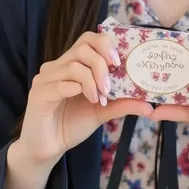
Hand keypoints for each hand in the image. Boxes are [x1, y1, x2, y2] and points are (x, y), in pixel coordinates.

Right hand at [19, 31, 152, 167]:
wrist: (48, 148)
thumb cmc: (72, 124)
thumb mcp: (102, 112)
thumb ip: (122, 103)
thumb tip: (149, 105)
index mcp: (71, 64)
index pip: (88, 39)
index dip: (105, 44)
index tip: (118, 62)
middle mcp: (57, 66)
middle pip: (82, 47)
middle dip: (101, 63)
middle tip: (110, 84)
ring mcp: (45, 78)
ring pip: (73, 64)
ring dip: (92, 79)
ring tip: (100, 97)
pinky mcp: (38, 93)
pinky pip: (60, 83)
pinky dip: (79, 89)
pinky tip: (88, 100)